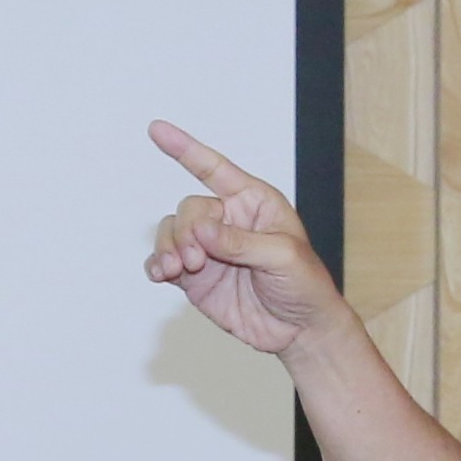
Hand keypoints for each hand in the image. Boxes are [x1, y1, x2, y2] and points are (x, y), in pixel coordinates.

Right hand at [141, 122, 351, 358]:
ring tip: (175, 270)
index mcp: (253, 202)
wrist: (300, 330)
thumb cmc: (304, 284)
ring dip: (167, 248)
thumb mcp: (282, 257)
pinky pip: (164, 261)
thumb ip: (240, 242)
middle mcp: (228, 220)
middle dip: (186, 232)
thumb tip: (200, 230)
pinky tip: (160, 275)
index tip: (157, 130)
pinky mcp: (196, 277)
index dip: (185, 149)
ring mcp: (209, 249)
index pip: (214, 169)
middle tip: (194, 260)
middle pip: (190, 209)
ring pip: (172, 232)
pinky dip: (157, 265)